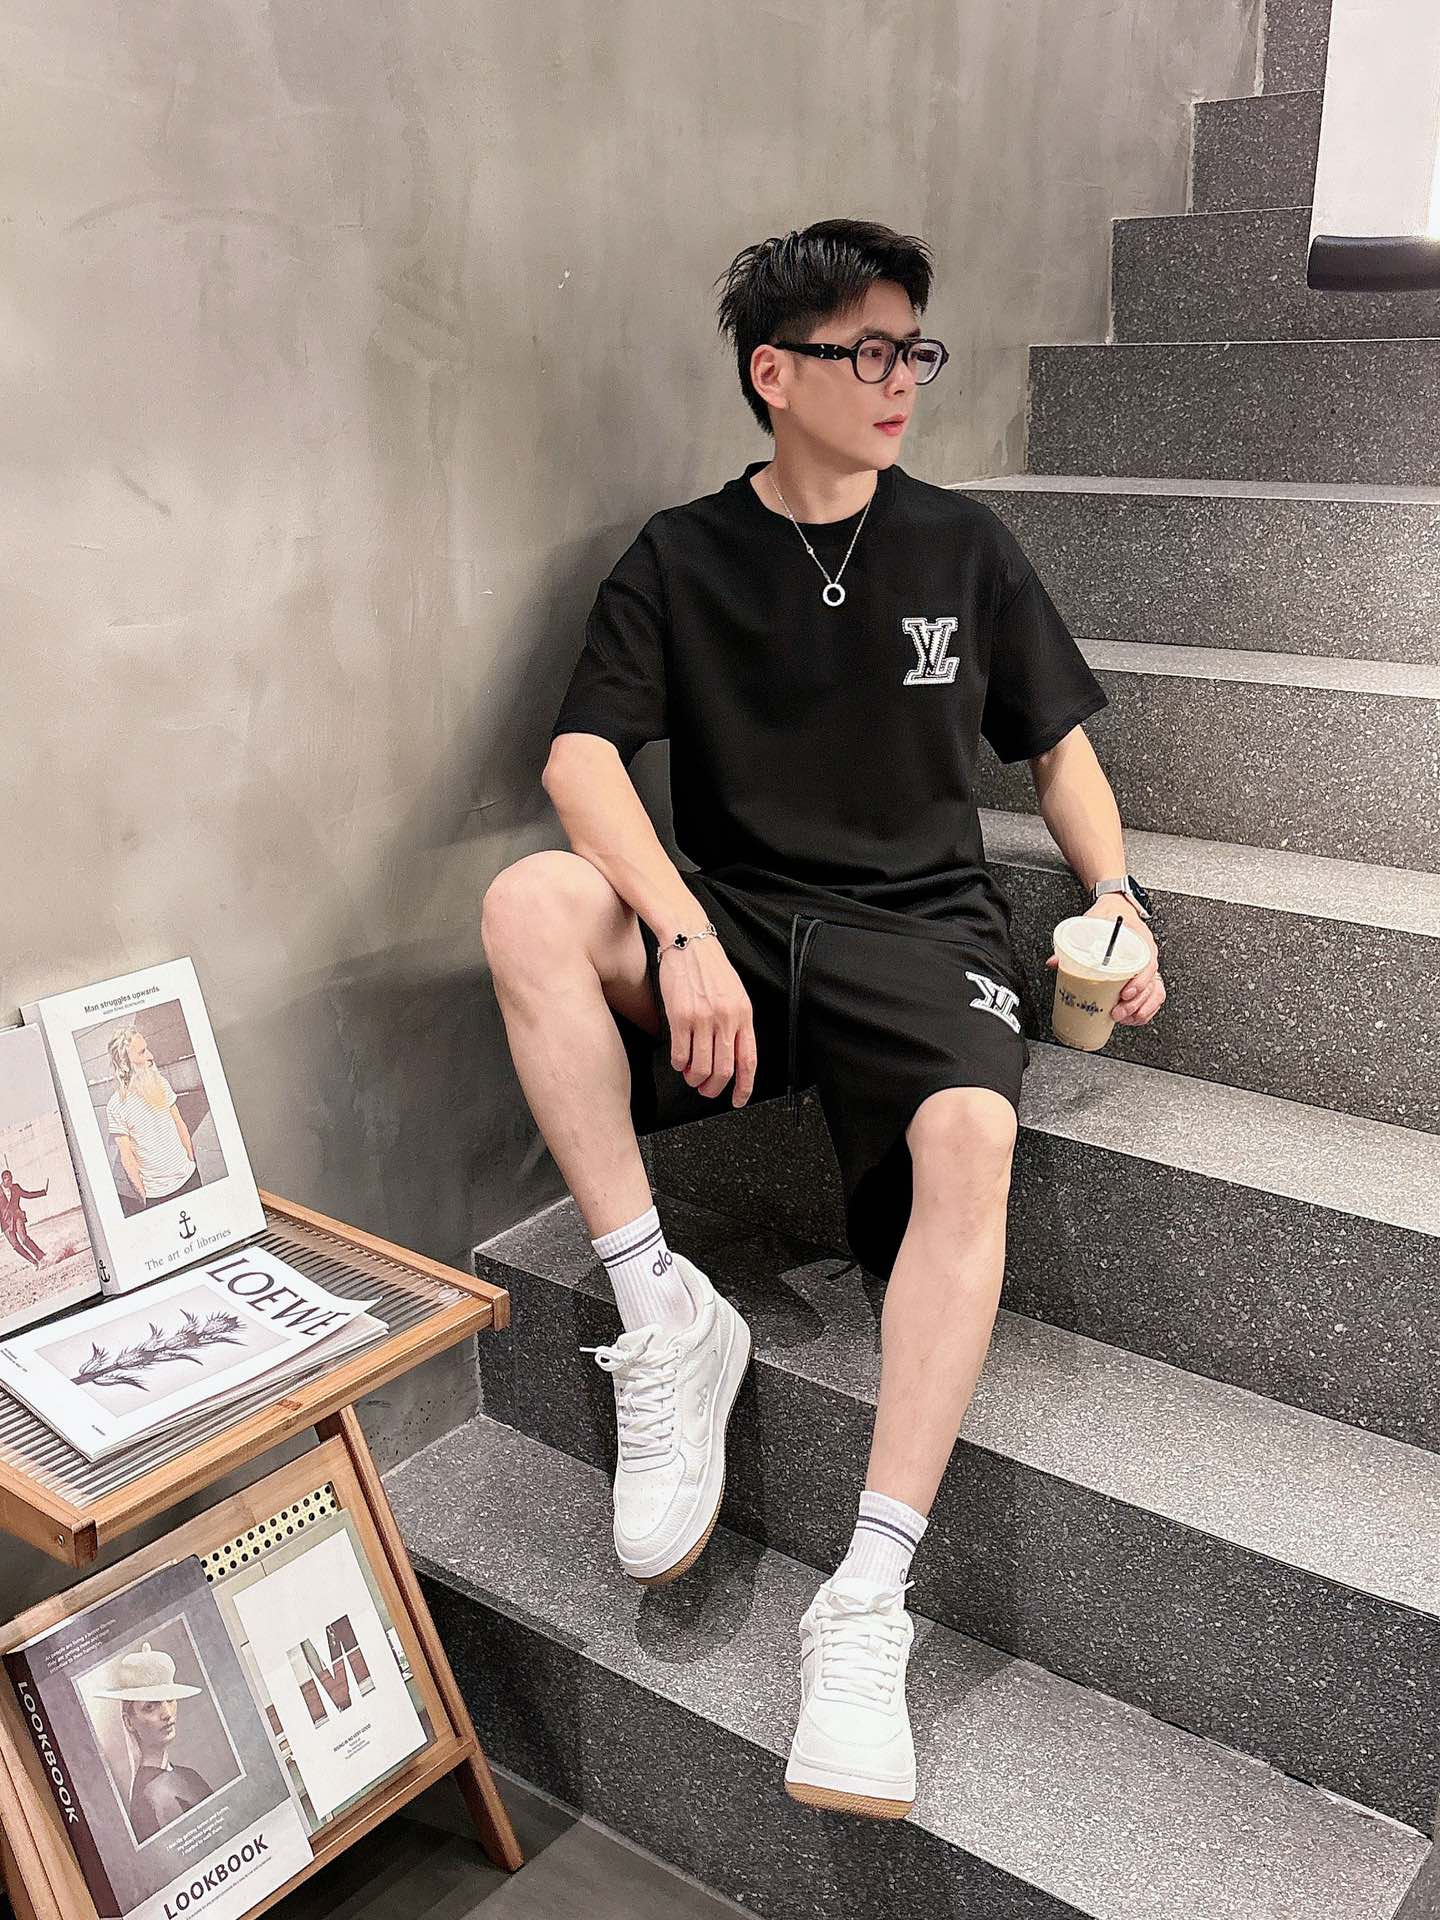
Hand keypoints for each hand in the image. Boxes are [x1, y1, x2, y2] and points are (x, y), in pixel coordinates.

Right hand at [658, 936, 757, 1106]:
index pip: (748, 1060)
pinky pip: (680, 1054)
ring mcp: (703, 1018)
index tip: (737, 1100)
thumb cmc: (710, 967)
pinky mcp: (680, 1016)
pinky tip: (678, 1060)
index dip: (744, 1086)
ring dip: (694, 1078)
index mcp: (744, 1014)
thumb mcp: (735, 994)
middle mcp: (726, 1018)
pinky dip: (678, 1064)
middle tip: (706, 1090)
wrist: (688, 940)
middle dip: (714, 1088)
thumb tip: (730, 1056)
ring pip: (700, 1067)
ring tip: (690, 1075)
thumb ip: (736, 1023)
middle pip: (723, 1070)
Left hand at [1045, 894, 1165, 1026]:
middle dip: (1135, 1003)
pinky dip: (1145, 1009)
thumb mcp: (1091, 922)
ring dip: (1140, 1009)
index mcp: (1140, 942)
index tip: (1125, 994)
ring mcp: (1148, 966)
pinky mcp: (1144, 975)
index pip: (1148, 965)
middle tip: (1117, 1012)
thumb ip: (1074, 943)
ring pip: (1154, 993)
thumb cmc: (1109, 914)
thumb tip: (1054, 962)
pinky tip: (1132, 1017)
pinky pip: (1153, 995)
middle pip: (1151, 985)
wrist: (1118, 907)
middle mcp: (1148, 955)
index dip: (1139, 983)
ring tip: (1122, 1017)